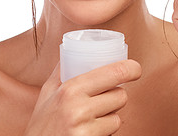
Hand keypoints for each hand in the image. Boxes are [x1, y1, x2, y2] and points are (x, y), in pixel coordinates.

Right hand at [24, 59, 141, 135]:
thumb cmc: (41, 124)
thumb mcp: (47, 93)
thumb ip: (60, 71)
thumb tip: (71, 50)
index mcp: (70, 89)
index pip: (113, 73)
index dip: (131, 69)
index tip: (136, 69)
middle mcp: (79, 108)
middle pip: (120, 96)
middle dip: (116, 96)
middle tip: (104, 97)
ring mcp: (85, 130)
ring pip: (118, 117)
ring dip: (111, 116)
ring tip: (93, 117)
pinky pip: (111, 134)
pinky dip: (105, 132)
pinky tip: (90, 131)